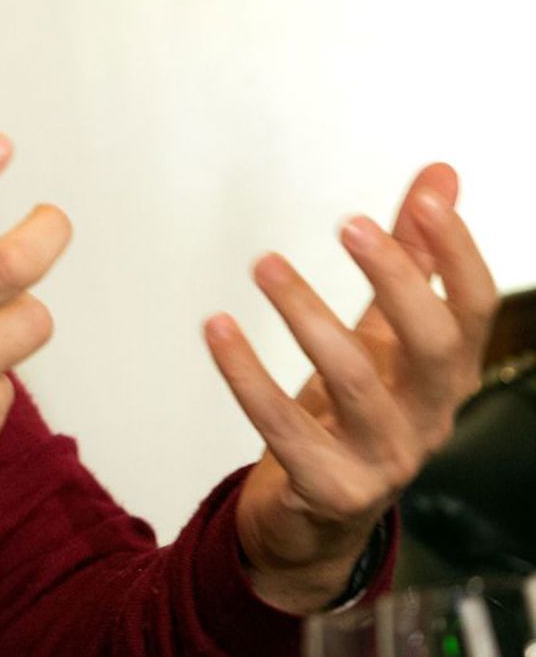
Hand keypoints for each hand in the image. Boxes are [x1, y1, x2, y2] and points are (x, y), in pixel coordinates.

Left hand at [204, 164, 497, 613]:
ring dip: (307, 316)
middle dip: (394, 281)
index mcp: (446, 374)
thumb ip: (410, 257)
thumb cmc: (356, 410)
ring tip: (264, 263)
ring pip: (354, 384)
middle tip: (348, 222)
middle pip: (430, 346)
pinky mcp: (329, 488)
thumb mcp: (384, 332)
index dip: (456, 253)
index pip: (473, 310)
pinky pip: (285, 430)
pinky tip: (217, 327)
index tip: (423, 198)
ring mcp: (382, 458)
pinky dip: (247, 377)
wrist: (318, 515)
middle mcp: (427, 417)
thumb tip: (441, 175)